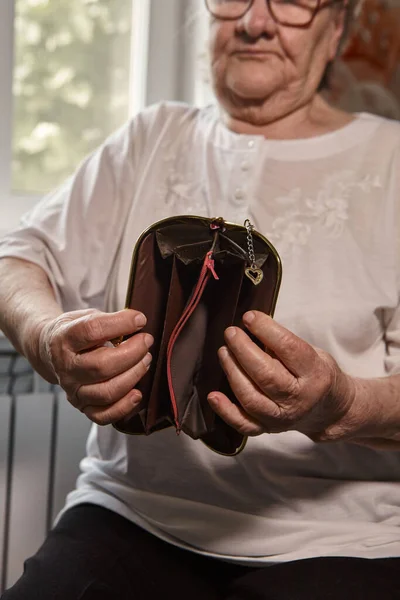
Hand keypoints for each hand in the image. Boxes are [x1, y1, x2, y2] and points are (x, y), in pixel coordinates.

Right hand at [38, 308, 152, 424]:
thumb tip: (138, 323)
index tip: (140, 320)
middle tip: (146, 342)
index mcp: (64, 339)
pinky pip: (103, 415)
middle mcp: (66, 367)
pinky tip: (137, 393)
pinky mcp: (81, 405)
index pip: (92, 331)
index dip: (121, 324)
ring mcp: (73, 389)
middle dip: (132, 353)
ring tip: (145, 360)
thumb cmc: (74, 333)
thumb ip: (109, 320)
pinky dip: (124, 407)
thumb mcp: (86, 316)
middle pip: (101, 366)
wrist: (50, 352)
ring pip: (106, 392)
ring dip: (133, 376)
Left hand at [208, 311, 357, 441]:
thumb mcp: (312, 353)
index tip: (249, 317)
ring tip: (224, 351)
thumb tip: (251, 325)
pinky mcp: (268, 429)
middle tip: (231, 332)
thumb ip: (284, 343)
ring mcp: (282, 418)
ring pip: (252, 398)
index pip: (289, 349)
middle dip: (244, 350)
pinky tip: (213, 395)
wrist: (328, 410)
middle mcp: (299, 399)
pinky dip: (226, 411)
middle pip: (267, 375)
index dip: (266, 330)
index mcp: (316, 375)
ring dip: (232, 372)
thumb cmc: (314, 373)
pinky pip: (244, 423)